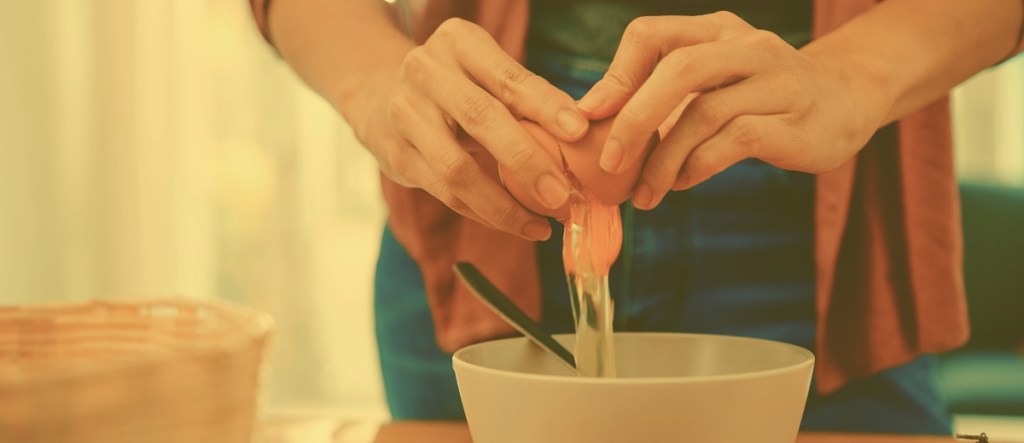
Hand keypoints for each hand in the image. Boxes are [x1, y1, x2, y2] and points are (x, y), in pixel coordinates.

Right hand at [357, 18, 589, 239]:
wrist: (380, 95)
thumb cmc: (456, 86)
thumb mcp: (485, 74)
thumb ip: (524, 97)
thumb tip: (580, 134)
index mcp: (458, 43)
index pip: (508, 76)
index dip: (545, 105)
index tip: (579, 131)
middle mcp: (426, 72)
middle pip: (480, 119)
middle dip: (526, 161)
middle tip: (561, 194)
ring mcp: (405, 113)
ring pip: (456, 168)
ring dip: (503, 204)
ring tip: (540, 224)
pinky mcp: (396, 154)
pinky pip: (445, 193)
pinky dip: (483, 213)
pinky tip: (514, 224)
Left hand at [578, 12, 888, 209]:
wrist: (846, 102)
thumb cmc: (761, 96)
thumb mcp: (713, 80)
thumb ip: (661, 91)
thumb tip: (593, 119)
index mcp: (716, 30)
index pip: (650, 34)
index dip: (615, 75)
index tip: (590, 118)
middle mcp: (746, 46)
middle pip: (677, 69)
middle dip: (633, 119)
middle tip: (608, 162)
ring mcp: (776, 80)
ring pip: (704, 112)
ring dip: (664, 159)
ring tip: (644, 193)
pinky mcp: (794, 121)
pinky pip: (735, 140)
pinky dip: (698, 166)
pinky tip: (682, 183)